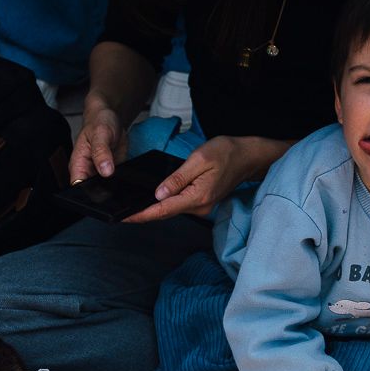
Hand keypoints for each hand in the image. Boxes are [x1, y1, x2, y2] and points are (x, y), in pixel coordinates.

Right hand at [69, 102, 125, 183]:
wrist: (111, 118)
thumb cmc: (99, 122)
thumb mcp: (100, 134)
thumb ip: (101, 152)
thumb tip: (105, 170)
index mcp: (78, 164)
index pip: (78, 187)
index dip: (88, 192)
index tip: (102, 189)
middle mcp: (88, 171)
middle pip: (93, 190)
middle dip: (104, 191)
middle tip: (115, 182)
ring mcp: (100, 173)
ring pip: (106, 188)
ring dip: (115, 187)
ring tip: (122, 176)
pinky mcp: (112, 172)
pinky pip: (117, 182)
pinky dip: (122, 181)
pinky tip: (127, 175)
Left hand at [124, 134, 285, 223]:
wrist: (248, 156)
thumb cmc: (226, 152)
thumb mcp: (199, 160)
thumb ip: (177, 178)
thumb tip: (159, 194)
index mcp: (198, 196)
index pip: (164, 209)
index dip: (142, 214)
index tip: (125, 218)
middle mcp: (200, 206)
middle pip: (166, 213)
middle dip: (144, 214)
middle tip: (122, 213)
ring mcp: (202, 206)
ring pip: (172, 210)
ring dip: (153, 210)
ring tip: (133, 208)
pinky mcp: (203, 201)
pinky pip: (180, 205)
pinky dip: (165, 204)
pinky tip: (153, 200)